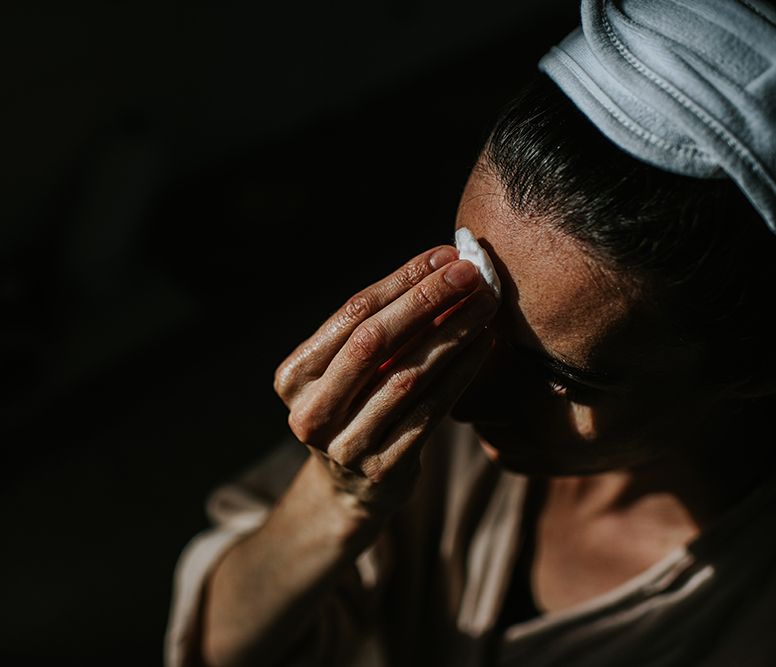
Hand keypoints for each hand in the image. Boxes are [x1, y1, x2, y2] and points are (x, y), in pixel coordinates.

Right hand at [273, 245, 497, 516]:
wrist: (350, 489)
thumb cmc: (356, 407)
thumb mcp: (351, 370)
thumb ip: (382, 327)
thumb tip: (445, 267)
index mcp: (294, 376)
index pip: (352, 314)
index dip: (402, 281)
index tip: (445, 256)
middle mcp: (310, 411)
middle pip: (374, 341)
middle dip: (426, 300)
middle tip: (472, 273)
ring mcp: (344, 444)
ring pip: (406, 376)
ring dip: (452, 333)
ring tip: (485, 304)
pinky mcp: (382, 469)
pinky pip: (429, 411)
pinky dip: (460, 373)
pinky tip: (483, 346)